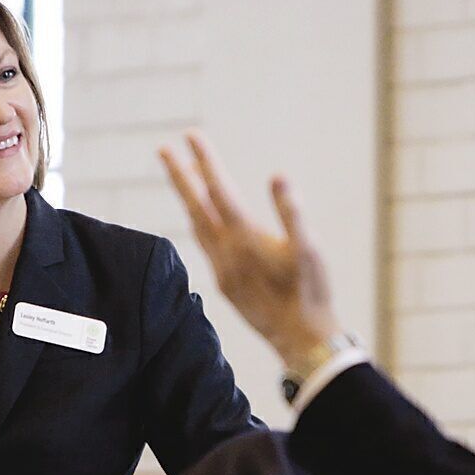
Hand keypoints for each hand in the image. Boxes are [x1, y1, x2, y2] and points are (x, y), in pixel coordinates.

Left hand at [159, 130, 342, 364]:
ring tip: (185, 176)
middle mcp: (226, 252)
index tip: (190, 135)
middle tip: (164, 149)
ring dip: (189, 198)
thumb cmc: (310, 292)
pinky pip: (205, 245)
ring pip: (197, 226)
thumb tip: (277, 176)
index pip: (218, 189)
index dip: (205, 160)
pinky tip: (205, 220)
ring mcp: (222, 269)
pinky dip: (199, 223)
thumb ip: (292, 211)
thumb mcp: (309, 249)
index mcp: (245, 237)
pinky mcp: (225, 284)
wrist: (301, 339)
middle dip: (179, 175)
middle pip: (196, 205)